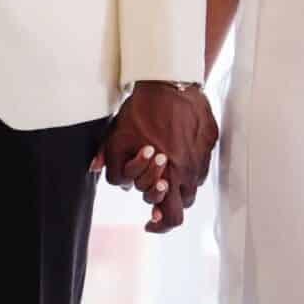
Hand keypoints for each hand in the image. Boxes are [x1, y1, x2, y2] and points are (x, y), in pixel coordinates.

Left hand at [89, 82, 217, 234]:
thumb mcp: (118, 136)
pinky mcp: (209, 141)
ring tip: (165, 175)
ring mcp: (201, 157)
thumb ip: (112, 160)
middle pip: (182, 209)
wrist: (170, 80)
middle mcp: (187, 172)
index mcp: (166, 175)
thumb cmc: (143, 110)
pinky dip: (189, 167)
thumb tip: (94, 169)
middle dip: (167, 209)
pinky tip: (178, 154)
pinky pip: (201, 165)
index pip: (168, 217)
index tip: (150, 221)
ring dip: (178, 188)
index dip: (158, 224)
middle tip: (157, 202)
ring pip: (192, 188)